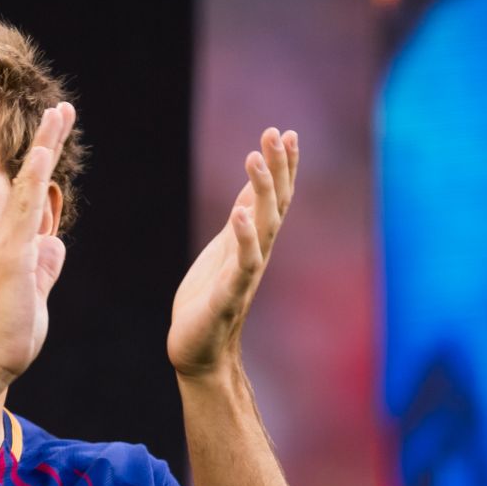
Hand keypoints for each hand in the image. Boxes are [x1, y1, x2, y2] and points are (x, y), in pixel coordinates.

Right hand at [0, 102, 74, 384]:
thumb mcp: (36, 296)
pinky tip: (42, 155)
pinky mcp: (12, 258)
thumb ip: (44, 269)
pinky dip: (32, 181)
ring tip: (60, 114)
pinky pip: (23, 212)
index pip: (34, 197)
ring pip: (28, 185)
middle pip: (31, 179)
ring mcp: (9, 245)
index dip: (44, 165)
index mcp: (17, 247)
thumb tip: (56, 243)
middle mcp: (10, 238)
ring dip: (44, 147)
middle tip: (62, 108)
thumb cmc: (7, 338)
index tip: (55, 135)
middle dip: (47, 141)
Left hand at [168, 127, 297, 377]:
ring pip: (262, 227)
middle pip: (274, 204)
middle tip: (277, 133)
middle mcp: (256, 254)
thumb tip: (249, 190)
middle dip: (277, 168)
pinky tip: (238, 214)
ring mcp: (244, 274)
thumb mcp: (223, 252)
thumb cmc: (209, 302)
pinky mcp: (228, 295)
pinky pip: (241, 264)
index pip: (275, 198)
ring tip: (255, 158)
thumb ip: (240, 223)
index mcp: (253, 242)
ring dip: (261, 192)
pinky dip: (243, 239)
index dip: (283, 167)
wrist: (200, 353)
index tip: (286, 132)